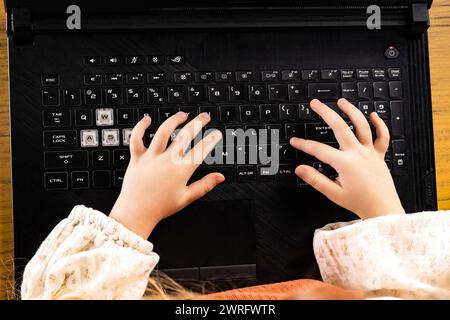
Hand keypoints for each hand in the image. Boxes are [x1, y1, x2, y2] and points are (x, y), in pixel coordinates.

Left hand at [109, 112, 223, 238]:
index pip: (200, 150)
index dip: (211, 140)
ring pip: (163, 132)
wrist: (135, 213)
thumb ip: (204, 185)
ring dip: (174, 120)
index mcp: (180, 170)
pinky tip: (146, 119)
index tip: (216, 134)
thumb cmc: (160, 207)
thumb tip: (220, 177)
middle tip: (205, 117)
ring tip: (182, 114)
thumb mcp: (186, 198)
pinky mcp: (137, 158)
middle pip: (184, 135)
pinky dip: (140, 127)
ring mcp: (151, 157)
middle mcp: (166, 160)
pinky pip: (136, 138)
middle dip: (197, 123)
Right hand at [290, 98, 404, 219]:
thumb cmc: (360, 203)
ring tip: (341, 102)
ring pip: (362, 125)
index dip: (304, 144)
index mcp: (345, 163)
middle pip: (340, 127)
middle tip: (316, 104)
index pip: (319, 150)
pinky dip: (379, 124)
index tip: (295, 141)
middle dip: (326, 112)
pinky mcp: (379, 155)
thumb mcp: (333, 193)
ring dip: (351, 111)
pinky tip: (373, 115)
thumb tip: (300, 169)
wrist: (383, 209)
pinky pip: (382, 136)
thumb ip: (315, 179)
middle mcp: (358, 154)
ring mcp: (370, 152)